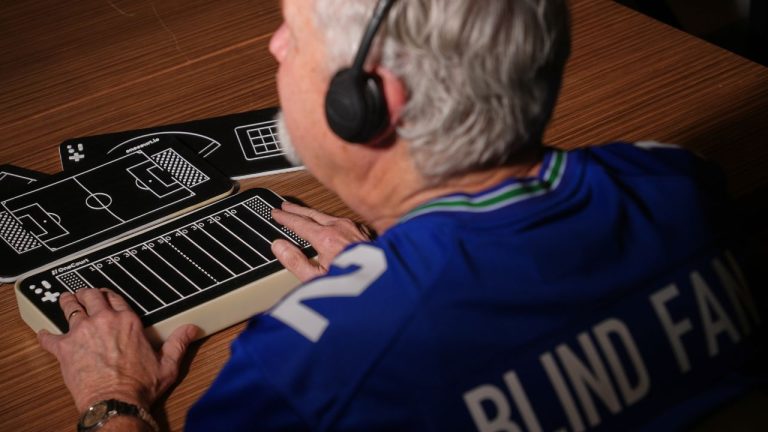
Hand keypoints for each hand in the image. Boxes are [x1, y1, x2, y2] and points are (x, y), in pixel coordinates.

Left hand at [37, 288, 198, 412]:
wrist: (115, 402)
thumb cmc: (139, 386)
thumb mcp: (167, 364)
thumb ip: (179, 343)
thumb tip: (191, 329)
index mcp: (127, 321)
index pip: (115, 297)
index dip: (109, 295)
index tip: (106, 296)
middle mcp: (103, 321)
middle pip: (91, 296)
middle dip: (86, 293)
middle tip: (83, 294)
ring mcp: (81, 332)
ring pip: (70, 307)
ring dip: (67, 302)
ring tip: (65, 300)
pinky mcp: (64, 349)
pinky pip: (49, 337)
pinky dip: (45, 335)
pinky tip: (44, 334)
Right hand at [271, 201, 371, 281]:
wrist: (386, 285)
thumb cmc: (354, 284)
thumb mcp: (317, 280)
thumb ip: (295, 262)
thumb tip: (279, 246)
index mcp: (326, 237)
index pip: (299, 223)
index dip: (285, 218)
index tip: (276, 214)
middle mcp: (341, 227)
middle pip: (313, 214)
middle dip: (297, 210)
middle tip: (285, 207)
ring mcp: (355, 228)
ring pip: (329, 216)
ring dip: (314, 214)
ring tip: (304, 214)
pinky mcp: (365, 233)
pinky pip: (343, 222)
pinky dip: (331, 221)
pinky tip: (330, 225)